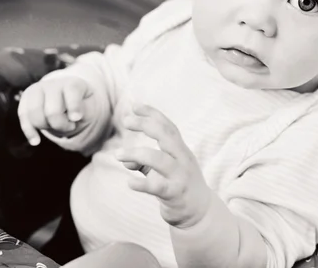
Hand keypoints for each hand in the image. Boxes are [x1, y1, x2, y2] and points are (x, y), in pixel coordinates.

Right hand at [17, 76, 94, 145]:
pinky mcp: (26, 98)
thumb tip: (73, 117)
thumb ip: (84, 112)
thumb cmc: (81, 104)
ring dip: (46, 127)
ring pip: (35, 114)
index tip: (76, 118)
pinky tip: (35, 141)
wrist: (67, 96)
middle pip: (52, 111)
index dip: (74, 106)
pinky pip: (23, 115)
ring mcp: (37, 89)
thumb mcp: (89, 107)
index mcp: (72, 83)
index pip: (71, 92)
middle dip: (61, 125)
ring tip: (57, 126)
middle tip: (70, 125)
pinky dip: (29, 130)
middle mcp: (53, 84)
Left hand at [115, 103, 211, 228]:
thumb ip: (144, 162)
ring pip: (159, 159)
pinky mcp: (174, 194)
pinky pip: (157, 187)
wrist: (199, 213)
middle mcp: (182, 159)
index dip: (153, 114)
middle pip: (166, 136)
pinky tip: (129, 183)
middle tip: (126, 121)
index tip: (135, 106)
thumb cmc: (179, 185)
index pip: (168, 126)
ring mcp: (180, 176)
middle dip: (146, 125)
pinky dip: (142, 184)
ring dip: (136, 154)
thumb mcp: (163, 170)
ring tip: (118, 155)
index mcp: (180, 150)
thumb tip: (125, 159)